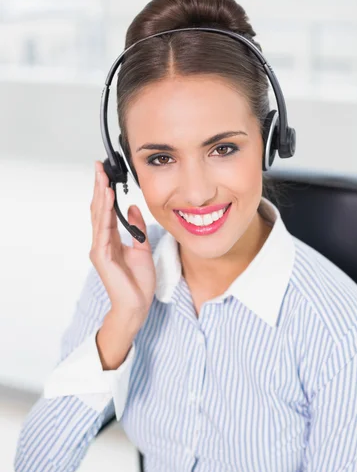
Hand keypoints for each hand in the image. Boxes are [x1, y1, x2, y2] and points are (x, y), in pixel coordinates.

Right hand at [89, 161, 155, 326]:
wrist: (136, 305)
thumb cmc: (138, 282)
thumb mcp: (142, 247)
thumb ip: (137, 228)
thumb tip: (133, 208)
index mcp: (110, 240)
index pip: (106, 210)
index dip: (106, 191)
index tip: (106, 173)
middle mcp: (101, 242)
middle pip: (99, 209)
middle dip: (99, 186)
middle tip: (99, 166)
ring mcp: (99, 248)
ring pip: (99, 215)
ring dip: (100, 194)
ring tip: (102, 176)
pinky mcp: (101, 256)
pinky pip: (103, 229)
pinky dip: (104, 212)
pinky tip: (107, 198)